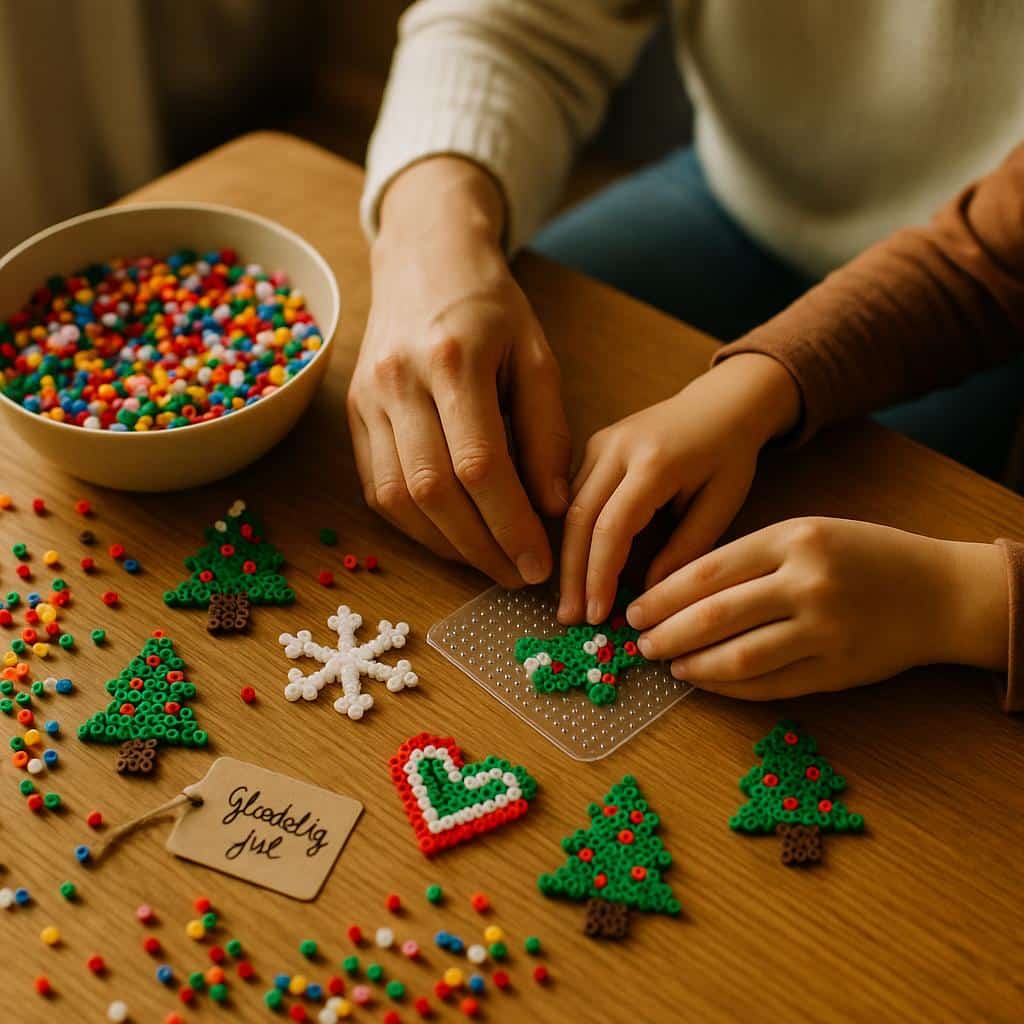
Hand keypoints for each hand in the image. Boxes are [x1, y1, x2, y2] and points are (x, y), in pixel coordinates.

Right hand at [349, 157, 570, 586]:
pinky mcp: (352, 415)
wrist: (423, 258)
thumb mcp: (536, 355)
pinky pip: (377, 487)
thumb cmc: (490, 308)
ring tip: (489, 562)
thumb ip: (546, 430)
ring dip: (445, 544)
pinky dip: (415, 524)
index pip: (479, 463)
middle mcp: (399, 380)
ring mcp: (366, 399)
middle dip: (480, 546)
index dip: (510, 523)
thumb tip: (551, 506)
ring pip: (397, 497)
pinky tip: (451, 536)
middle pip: (433, 490)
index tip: (540, 563)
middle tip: (518, 575)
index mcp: (453, 359)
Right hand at [558, 354, 799, 623]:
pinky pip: (573, 495)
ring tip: (570, 602)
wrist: (722, 401)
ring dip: (566, 558)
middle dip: (572, 574)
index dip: (599, 575)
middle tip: (571, 617)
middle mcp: (616, 448)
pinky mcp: (593, 446)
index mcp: (653, 462)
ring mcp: (599, 443)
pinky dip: (571, 535)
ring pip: (568, 508)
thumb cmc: (730, 454)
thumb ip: (687, 548)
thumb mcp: (722, 503)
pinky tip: (573, 567)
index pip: (612, 526)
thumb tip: (649, 594)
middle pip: (579, 519)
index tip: (598, 614)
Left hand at [627, 517, 1009, 698]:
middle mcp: (807, 583)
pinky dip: (728, 687)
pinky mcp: (838, 671)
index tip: (636, 609)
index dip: (662, 596)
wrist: (938, 591)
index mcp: (792, 539)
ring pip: (739, 657)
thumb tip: (677, 591)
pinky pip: (769, 686)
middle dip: (667, 632)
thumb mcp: (805, 534)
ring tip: (669, 664)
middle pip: (715, 616)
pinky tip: (705, 680)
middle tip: (641, 643)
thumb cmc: (861, 555)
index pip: (707, 572)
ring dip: (693, 664)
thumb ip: (749, 558)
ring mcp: (825, 631)